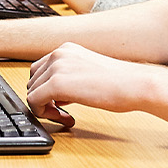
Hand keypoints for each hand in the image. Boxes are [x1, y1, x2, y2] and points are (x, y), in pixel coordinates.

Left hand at [25, 42, 167, 127]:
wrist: (135, 84)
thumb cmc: (120, 83)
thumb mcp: (88, 73)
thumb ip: (69, 80)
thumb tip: (54, 96)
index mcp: (66, 49)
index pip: (40, 70)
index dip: (45, 90)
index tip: (59, 104)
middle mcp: (58, 53)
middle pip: (33, 81)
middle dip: (43, 99)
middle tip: (61, 112)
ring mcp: (56, 67)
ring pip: (31, 92)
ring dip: (45, 108)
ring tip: (65, 115)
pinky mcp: (56, 84)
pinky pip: (34, 102)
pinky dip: (44, 114)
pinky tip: (66, 118)